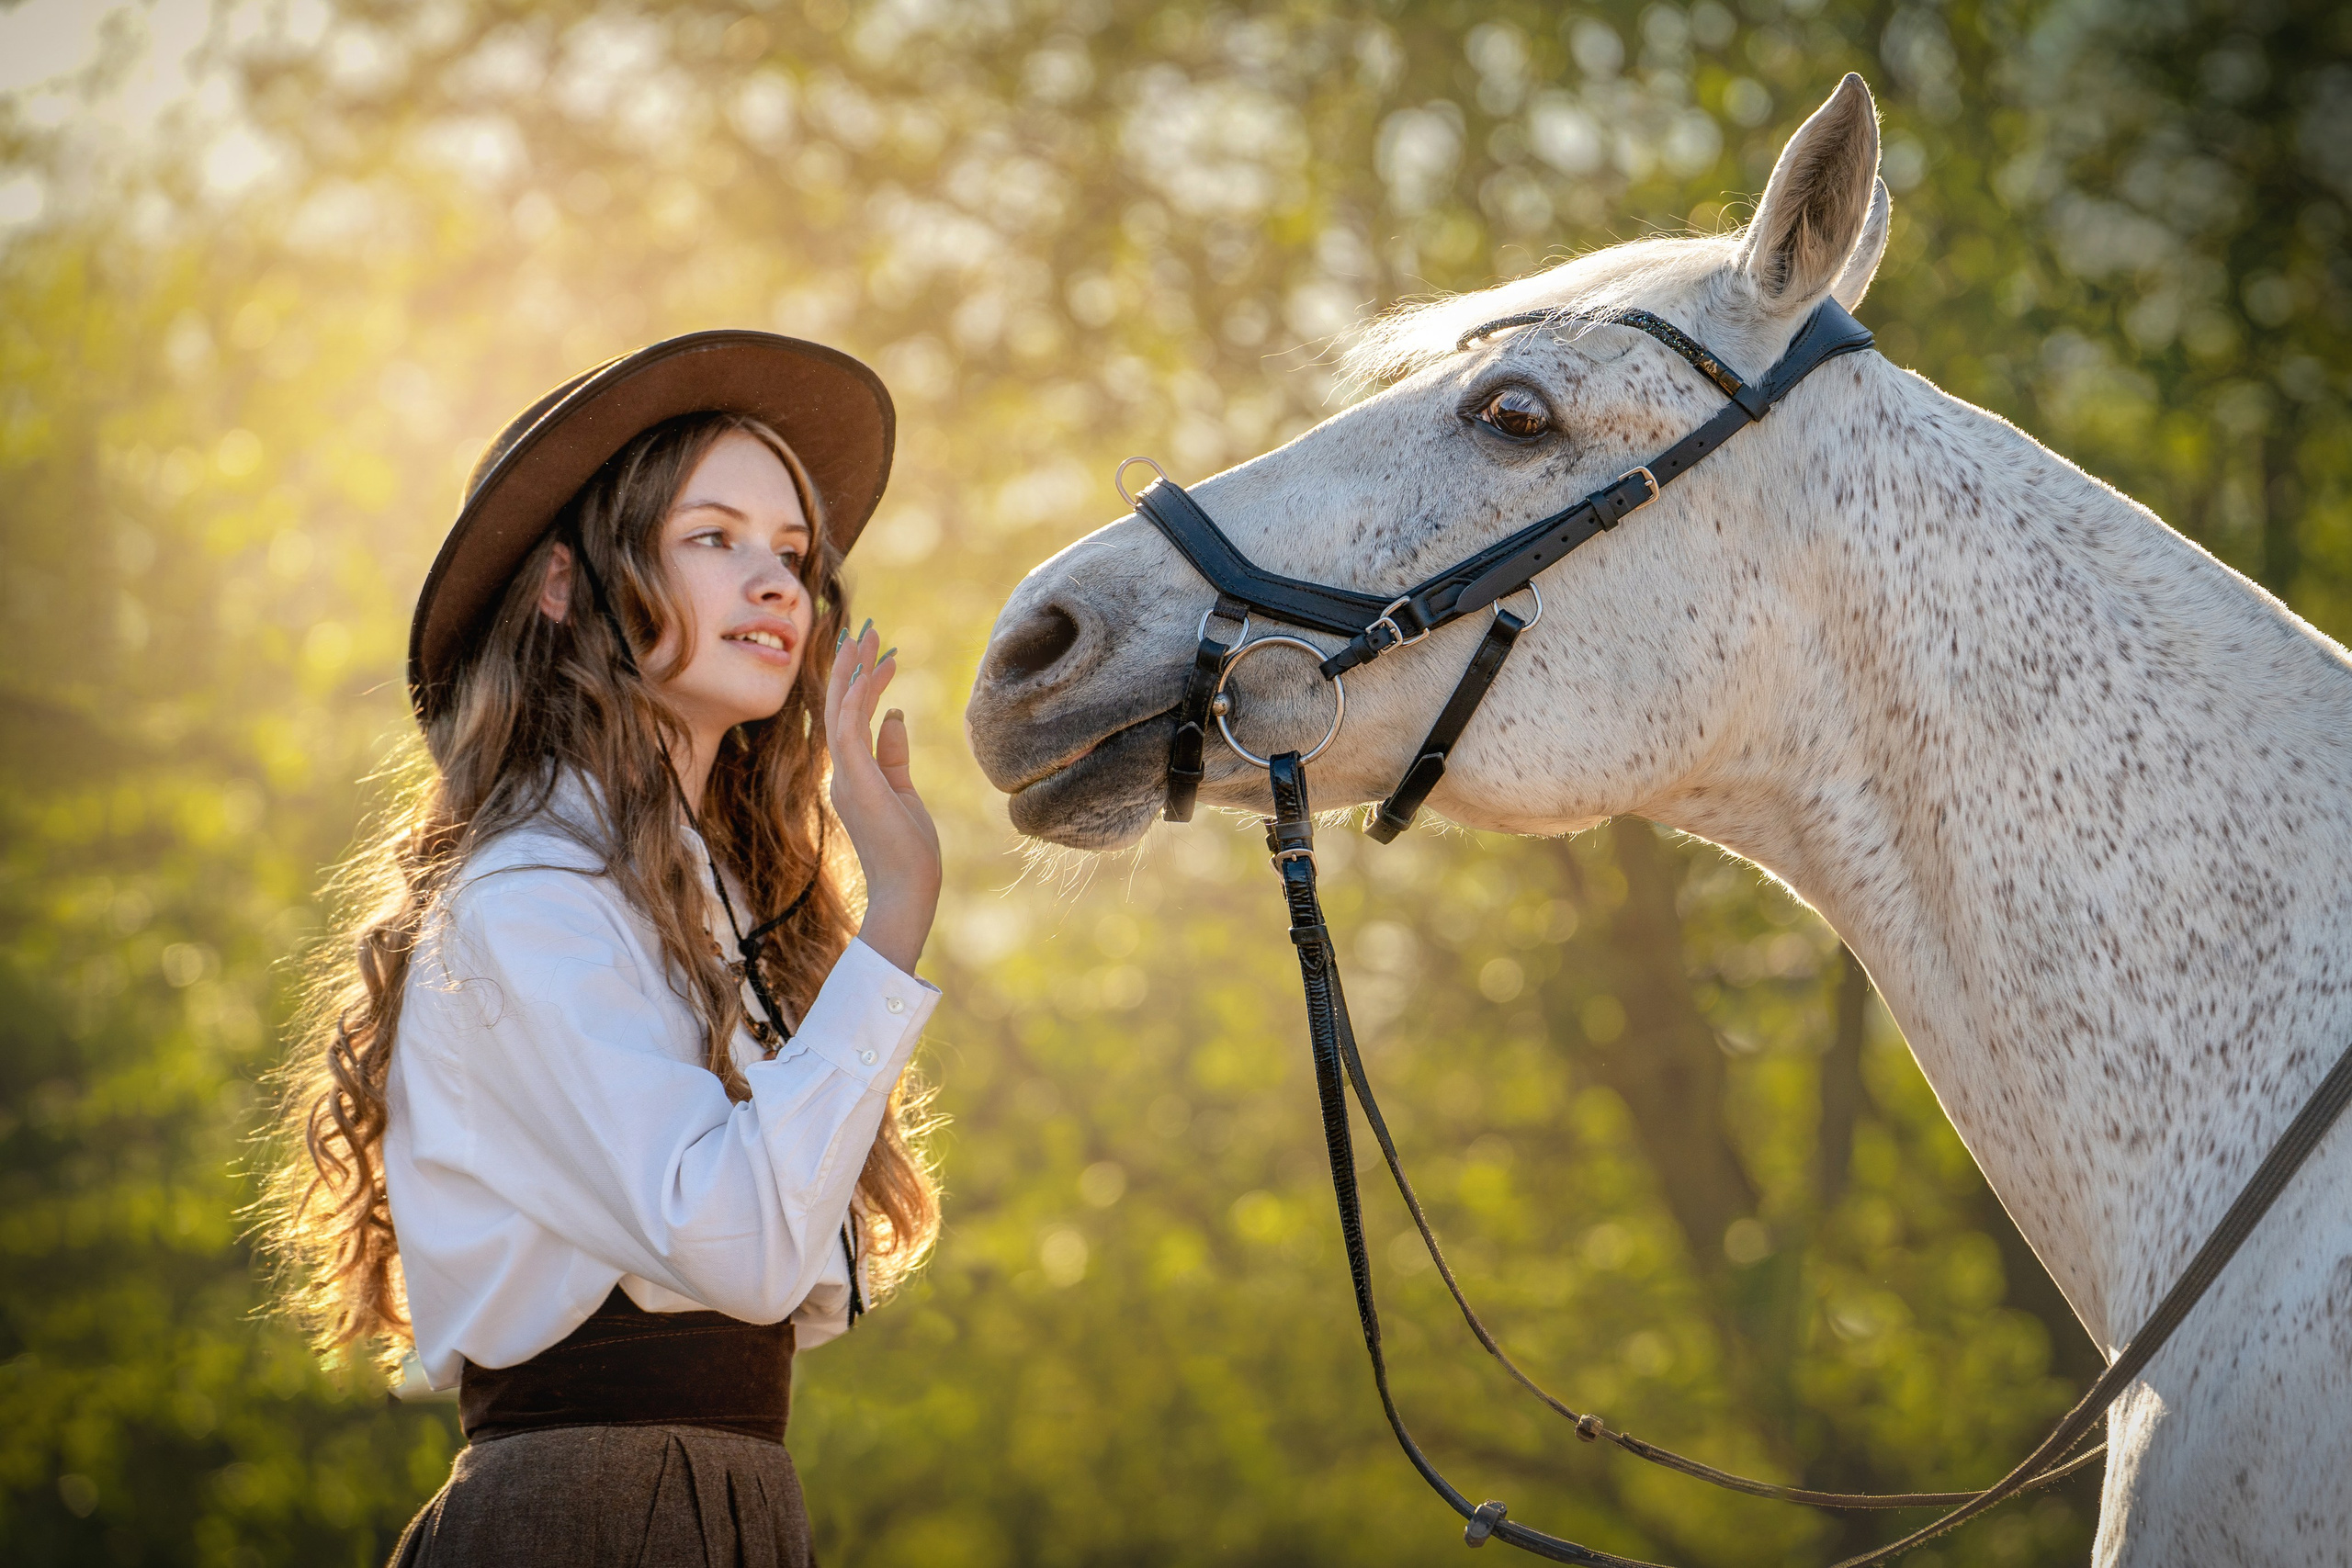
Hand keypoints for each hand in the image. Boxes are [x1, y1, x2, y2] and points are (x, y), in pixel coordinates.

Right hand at [824, 619, 940, 973]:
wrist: (907, 892)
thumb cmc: (908, 853)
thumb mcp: (903, 793)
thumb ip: (894, 754)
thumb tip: (894, 715)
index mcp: (851, 776)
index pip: (849, 719)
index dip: (860, 683)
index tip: (878, 652)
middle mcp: (841, 773)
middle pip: (838, 707)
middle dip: (849, 666)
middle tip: (863, 628)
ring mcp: (844, 776)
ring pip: (839, 711)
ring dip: (852, 671)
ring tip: (867, 636)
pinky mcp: (855, 781)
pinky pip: (850, 729)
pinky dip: (859, 697)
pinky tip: (873, 670)